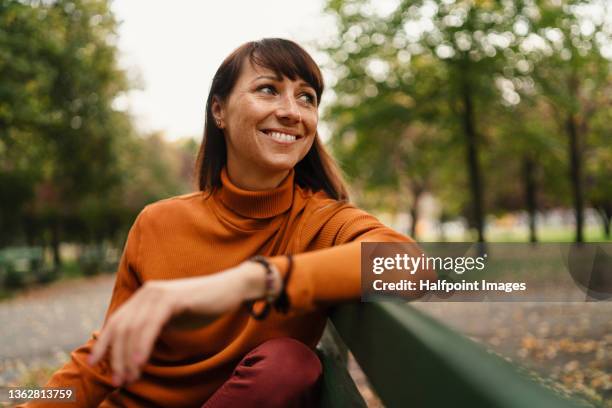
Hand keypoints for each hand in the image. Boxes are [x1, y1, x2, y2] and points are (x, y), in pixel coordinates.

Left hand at [87, 263, 266, 386]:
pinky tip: (141, 362)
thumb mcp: (171, 318)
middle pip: (121, 328)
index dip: (103, 344)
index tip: (96, 365)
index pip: (115, 322)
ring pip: (133, 329)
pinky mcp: (172, 299)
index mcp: (143, 297)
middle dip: (116, 358)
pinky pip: (151, 325)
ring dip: (128, 357)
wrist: (229, 290)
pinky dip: (142, 345)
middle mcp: (146, 292)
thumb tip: (132, 353)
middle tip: (120, 381)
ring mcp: (158, 294)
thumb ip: (152, 328)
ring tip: (131, 378)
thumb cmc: (201, 307)